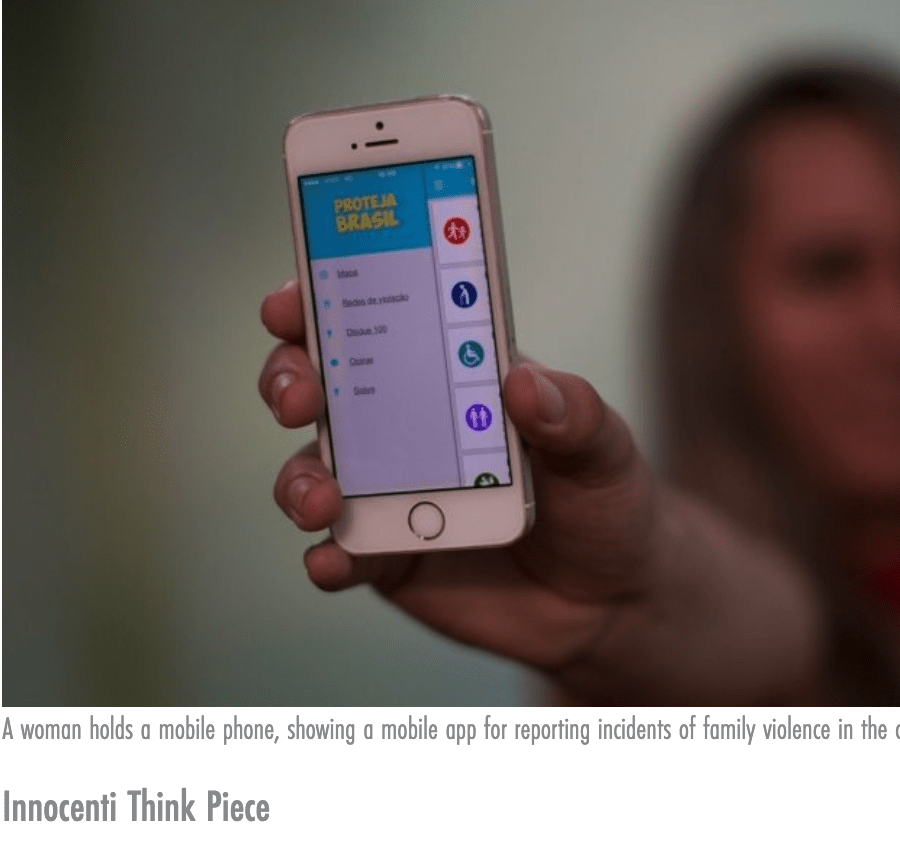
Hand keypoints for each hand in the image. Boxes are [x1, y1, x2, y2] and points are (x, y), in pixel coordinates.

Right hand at [258, 279, 664, 672]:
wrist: (610, 601)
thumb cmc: (606, 503)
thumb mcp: (605, 450)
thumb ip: (575, 415)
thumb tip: (522, 383)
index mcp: (450, 372)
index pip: (375, 314)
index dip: (320, 298)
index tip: (290, 301)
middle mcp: (404, 424)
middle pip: (319, 383)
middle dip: (289, 378)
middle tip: (302, 397)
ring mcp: (388, 491)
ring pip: (310, 471)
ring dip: (298, 479)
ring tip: (321, 500)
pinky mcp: (387, 559)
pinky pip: (339, 554)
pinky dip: (324, 557)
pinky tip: (330, 562)